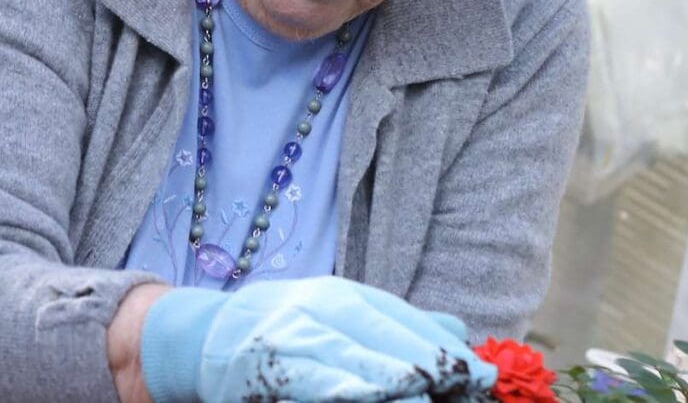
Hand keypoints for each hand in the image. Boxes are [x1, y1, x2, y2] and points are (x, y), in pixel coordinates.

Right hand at [138, 277, 494, 401]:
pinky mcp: (268, 367)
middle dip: (429, 364)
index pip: (404, 319)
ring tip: (427, 396)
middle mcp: (319, 307)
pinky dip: (340, 387)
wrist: (205, 338)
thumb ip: (396, 324)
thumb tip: (457, 330)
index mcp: (344, 295)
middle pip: (385, 336)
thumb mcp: (340, 316)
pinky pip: (311, 380)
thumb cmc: (286, 331)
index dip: (444, 347)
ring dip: (393, 379)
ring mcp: (292, 335)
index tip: (482, 375)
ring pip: (352, 359)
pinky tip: (369, 395)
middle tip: (468, 388)